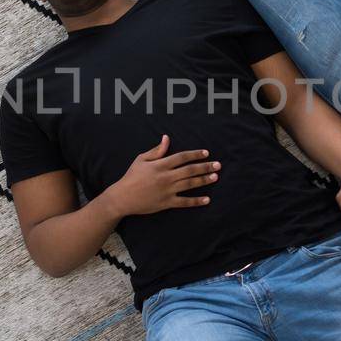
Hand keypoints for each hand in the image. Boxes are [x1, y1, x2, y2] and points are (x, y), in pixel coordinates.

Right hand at [105, 135, 219, 215]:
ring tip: (215, 177)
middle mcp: (166, 177)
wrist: (122, 197)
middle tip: (218, 165)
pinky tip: (207, 199)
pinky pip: (184, 202)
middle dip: (205, 167)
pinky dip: (196, 201)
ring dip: (204, 180)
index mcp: (160, 165)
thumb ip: (157, 150)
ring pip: (190, 184)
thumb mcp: (141, 159)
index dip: (195, 154)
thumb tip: (167, 138)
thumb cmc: (131, 176)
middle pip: (190, 170)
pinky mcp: (166, 203)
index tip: (206, 153)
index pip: (182, 157)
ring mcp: (167, 190)